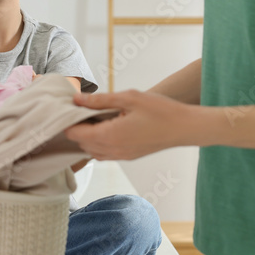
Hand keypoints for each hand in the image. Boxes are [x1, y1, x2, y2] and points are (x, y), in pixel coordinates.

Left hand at [64, 90, 192, 160]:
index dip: (69, 121)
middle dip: (77, 128)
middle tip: (82, 109)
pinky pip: (104, 154)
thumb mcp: (129, 97)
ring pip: (92, 151)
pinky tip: (108, 127)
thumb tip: (77, 99)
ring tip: (95, 117)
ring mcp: (121, 156)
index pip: (76, 134)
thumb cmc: (160, 110)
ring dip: (88, 137)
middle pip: (81, 144)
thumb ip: (100, 100)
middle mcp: (113, 150)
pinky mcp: (129, 157)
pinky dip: (99, 143)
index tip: (72, 107)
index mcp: (110, 135)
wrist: (185, 128)